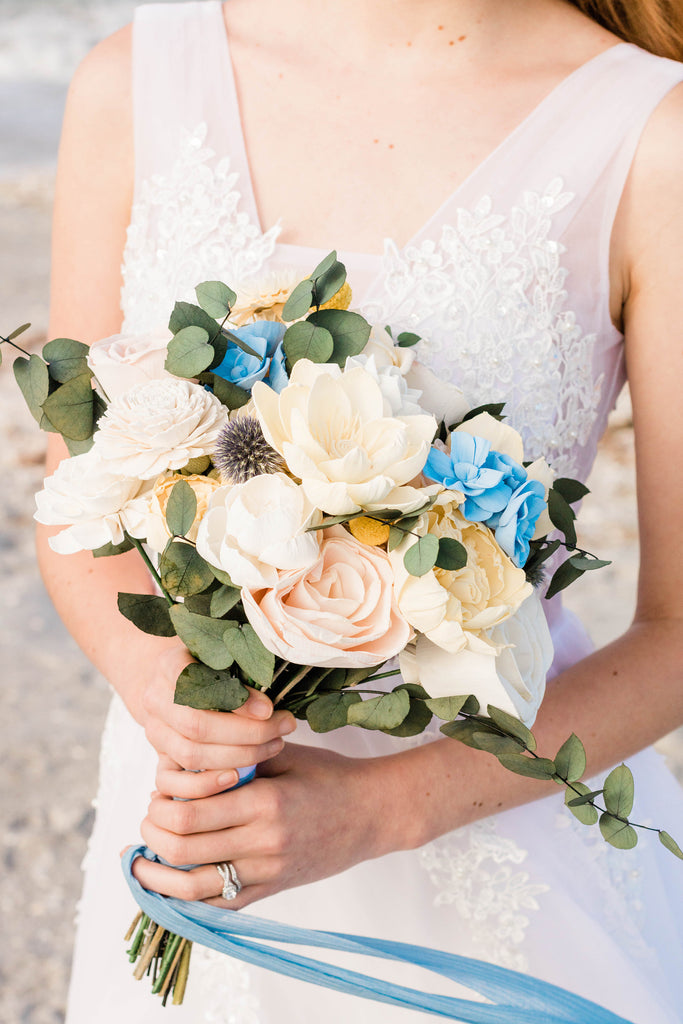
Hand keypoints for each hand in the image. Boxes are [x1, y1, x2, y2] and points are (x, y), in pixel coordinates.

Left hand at [131, 742, 388, 908]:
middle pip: (183, 848)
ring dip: (158, 877)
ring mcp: (268, 872)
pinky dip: (187, 901)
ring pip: (194, 887)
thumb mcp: (284, 755)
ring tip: (141, 862)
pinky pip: (221, 906)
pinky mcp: (272, 890)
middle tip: (148, 819)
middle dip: (153, 834)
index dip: (161, 803)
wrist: (373, 813)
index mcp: (264, 801)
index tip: (157, 792)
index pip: (190, 811)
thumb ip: (237, 760)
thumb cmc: (329, 776)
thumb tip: (183, 765)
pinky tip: (168, 888)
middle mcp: (263, 842)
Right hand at [141, 645, 296, 771]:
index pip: (197, 683)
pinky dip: (211, 783)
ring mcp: (154, 730)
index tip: (268, 709)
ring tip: (275, 744)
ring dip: (239, 756)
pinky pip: (177, 781)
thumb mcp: (226, 658)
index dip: (233, 699)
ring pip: (192, 754)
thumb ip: (242, 672)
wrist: (180, 686)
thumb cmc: (213, 667)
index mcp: (169, 664)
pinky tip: (242, 775)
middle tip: (284, 727)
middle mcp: (155, 698)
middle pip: (197, 725)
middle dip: (248, 732)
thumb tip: (267, 708)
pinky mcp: (159, 756)